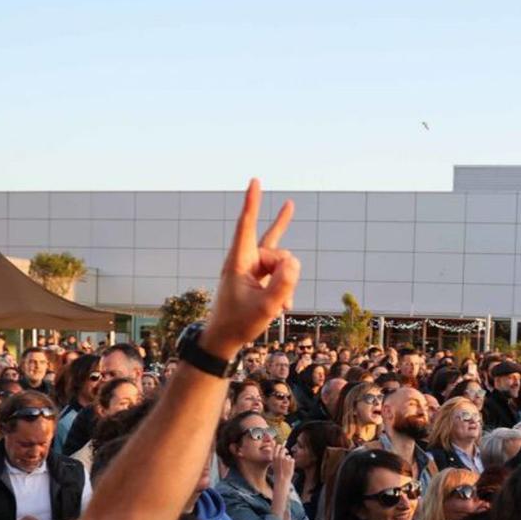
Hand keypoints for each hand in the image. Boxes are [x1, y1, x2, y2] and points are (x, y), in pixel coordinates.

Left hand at [202, 181, 299, 357]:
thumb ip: (283, 285)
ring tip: (280, 306)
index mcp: (238, 261)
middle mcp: (245, 260)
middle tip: (281, 296)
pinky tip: (283, 306)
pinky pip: (281, 274)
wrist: (224, 339)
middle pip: (276, 250)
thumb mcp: (265, 308)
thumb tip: (296, 262)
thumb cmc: (238, 323)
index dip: (252, 203)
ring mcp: (253, 268)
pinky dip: (285, 290)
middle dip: (285, 270)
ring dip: (286, 284)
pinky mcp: (259, 277)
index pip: (247, 226)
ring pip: (282, 263)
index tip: (254, 180)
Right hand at [271, 444, 294, 487]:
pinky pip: (292, 460)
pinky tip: (289, 468)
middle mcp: (280, 456)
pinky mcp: (291, 461)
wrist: (282, 479)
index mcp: (274, 456)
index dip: (280, 447)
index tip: (282, 448)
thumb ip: (276, 457)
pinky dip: (291, 463)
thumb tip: (279, 450)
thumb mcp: (274, 464)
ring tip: (286, 467)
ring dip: (288, 460)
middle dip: (285, 451)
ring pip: (288, 456)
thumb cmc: (278, 472)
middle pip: (284, 449)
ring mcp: (286, 458)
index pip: (278, 446)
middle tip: (287, 453)